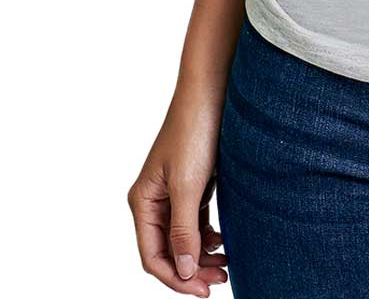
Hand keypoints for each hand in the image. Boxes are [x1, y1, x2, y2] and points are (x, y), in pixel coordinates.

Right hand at [129, 84, 228, 293]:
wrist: (211, 91)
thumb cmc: (195, 131)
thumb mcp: (189, 186)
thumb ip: (184, 230)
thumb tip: (185, 271)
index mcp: (142, 202)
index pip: (153, 257)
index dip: (177, 278)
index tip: (204, 291)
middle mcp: (153, 200)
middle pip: (168, 250)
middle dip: (192, 270)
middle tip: (221, 281)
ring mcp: (172, 192)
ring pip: (183, 237)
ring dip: (202, 255)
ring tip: (226, 266)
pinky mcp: (191, 183)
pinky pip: (194, 221)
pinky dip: (207, 235)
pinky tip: (223, 242)